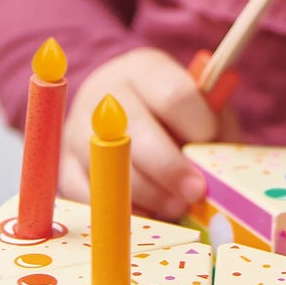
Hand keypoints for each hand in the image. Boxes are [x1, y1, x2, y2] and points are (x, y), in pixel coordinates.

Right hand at [59, 48, 239, 221]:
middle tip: (196, 191)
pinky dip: (122, 212)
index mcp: (144, 70)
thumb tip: (219, 167)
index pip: (173, 95)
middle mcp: (105, 96)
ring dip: (149, 195)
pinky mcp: (66, 169)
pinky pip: (90, 197)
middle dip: (170, 168)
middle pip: (135, 131)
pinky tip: (148, 214)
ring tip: (176, 206)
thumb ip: (214, 128)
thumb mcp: (199, 106)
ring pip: (110, 167)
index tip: (211, 145)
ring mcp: (78, 131)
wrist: (119, 112)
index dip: (198, 125)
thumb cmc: (172, 114)